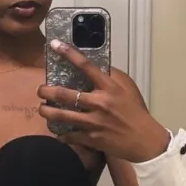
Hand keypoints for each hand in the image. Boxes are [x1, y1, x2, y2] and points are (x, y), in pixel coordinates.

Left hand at [38, 39, 170, 162]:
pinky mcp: (91, 139)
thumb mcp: (127, 88)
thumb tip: (96, 65)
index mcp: (109, 87)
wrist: (144, 140)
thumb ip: (111, 76)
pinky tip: (58, 133)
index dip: (69, 54)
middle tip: (41, 90)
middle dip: (47, 91)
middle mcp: (99, 103)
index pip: (87, 66)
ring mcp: (94, 122)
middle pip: (65, 94)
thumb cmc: (135, 111)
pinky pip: (70, 135)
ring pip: (62, 116)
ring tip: (42, 109)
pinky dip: (62, 135)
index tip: (55, 44)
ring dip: (47, 112)